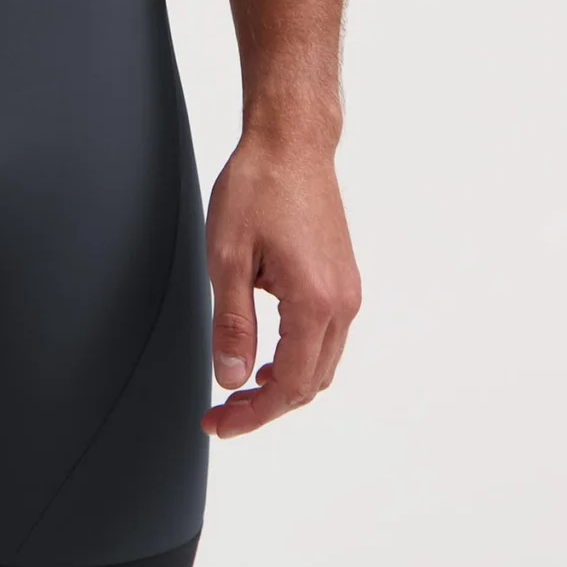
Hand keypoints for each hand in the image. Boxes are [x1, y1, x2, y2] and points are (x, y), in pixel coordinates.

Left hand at [200, 132, 359, 437]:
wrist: (291, 142)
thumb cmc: (258, 186)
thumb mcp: (228, 256)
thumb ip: (232, 324)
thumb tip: (232, 379)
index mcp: (315, 301)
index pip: (289, 386)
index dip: (253, 415)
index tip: (219, 423)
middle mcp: (341, 302)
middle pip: (310, 384)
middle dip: (266, 407)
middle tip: (222, 413)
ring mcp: (347, 291)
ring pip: (320, 364)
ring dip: (283, 385)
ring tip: (240, 388)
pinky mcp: (343, 279)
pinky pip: (325, 338)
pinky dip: (296, 358)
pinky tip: (265, 354)